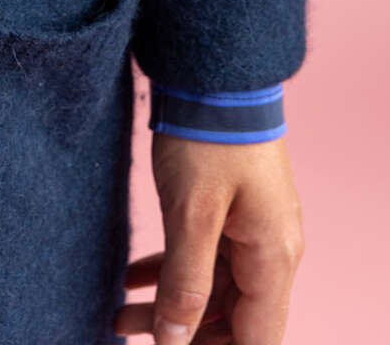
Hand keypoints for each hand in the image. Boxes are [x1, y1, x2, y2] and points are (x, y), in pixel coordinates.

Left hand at [114, 132, 304, 342]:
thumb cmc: (207, 137)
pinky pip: (205, 256)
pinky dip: (170, 271)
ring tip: (117, 317)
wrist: (213, 71)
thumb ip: (186, 281)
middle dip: (184, 336)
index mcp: (272, 259)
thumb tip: (176, 341)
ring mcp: (252, 229)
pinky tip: (131, 278)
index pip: (256, 341)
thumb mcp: (192, 214)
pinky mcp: (231, 209)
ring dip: (170, 305)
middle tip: (127, 333)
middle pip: (234, 320)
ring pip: (213, 289)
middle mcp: (271, 250)